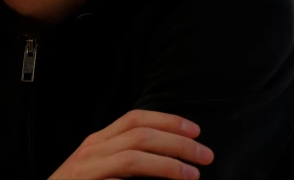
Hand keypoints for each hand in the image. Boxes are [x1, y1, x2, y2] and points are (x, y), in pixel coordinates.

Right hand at [49, 110, 213, 179]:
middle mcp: (92, 149)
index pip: (135, 118)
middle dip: (177, 141)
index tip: (195, 130)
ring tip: (193, 173)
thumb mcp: (101, 167)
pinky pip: (120, 176)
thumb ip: (124, 158)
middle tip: (206, 154)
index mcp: (99, 141)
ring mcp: (87, 167)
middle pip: (140, 133)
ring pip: (134, 154)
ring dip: (169, 162)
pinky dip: (148, 177)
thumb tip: (165, 154)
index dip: (167, 120)